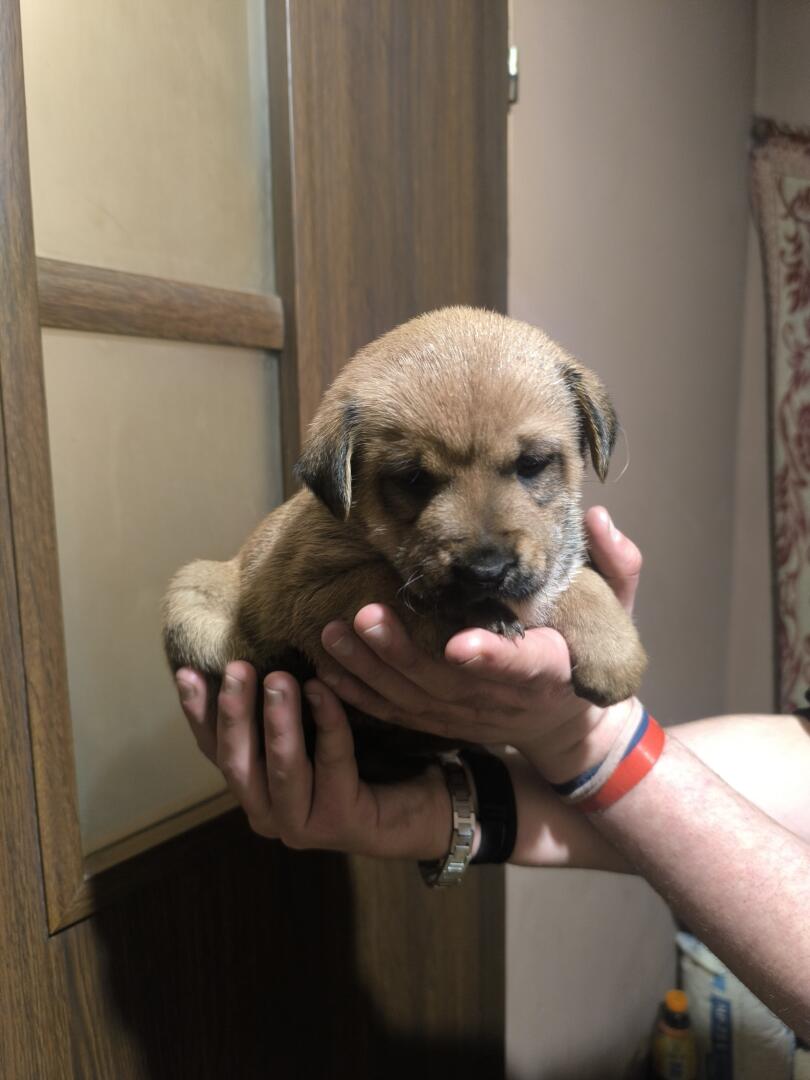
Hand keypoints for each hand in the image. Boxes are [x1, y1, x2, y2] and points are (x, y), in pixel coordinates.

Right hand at [174, 663, 451, 858]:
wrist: (417, 804)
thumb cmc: (358, 761)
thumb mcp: (307, 730)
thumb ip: (276, 709)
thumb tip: (243, 653)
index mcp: (253, 790)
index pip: (214, 751)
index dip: (198, 713)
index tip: (188, 672)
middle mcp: (268, 814)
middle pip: (238, 764)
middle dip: (234, 714)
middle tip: (239, 668)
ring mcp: (301, 825)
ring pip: (282, 769)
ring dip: (278, 722)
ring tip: (278, 679)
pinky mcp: (340, 822)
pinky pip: (332, 763)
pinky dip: (327, 724)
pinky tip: (324, 691)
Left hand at [316, 506, 643, 782]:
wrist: (566, 721)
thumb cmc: (586, 651)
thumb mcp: (616, 611)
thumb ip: (616, 566)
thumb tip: (599, 518)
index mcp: (551, 668)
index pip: (525, 665)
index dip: (493, 658)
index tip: (461, 644)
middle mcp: (505, 698)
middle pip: (450, 682)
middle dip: (404, 652)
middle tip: (366, 615)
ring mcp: (470, 717)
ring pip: (415, 700)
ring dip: (371, 669)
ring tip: (333, 633)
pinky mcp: (443, 723)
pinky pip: (397, 715)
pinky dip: (361, 697)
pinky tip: (327, 672)